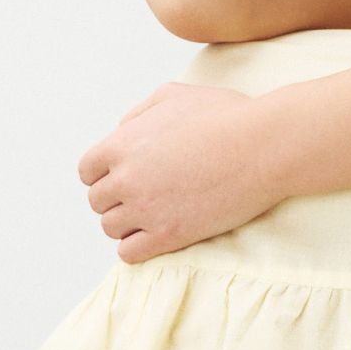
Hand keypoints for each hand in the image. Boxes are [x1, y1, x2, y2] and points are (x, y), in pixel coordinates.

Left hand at [77, 84, 281, 263]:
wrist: (263, 147)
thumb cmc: (225, 116)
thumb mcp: (173, 95)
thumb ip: (138, 113)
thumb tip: (121, 131)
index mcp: (121, 145)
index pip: (87, 171)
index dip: (105, 173)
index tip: (125, 176)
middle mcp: (126, 179)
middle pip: (98, 201)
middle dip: (117, 198)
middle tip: (146, 195)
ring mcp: (146, 210)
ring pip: (111, 228)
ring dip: (127, 223)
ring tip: (154, 215)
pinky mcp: (169, 235)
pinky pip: (129, 253)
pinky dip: (137, 247)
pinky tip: (157, 235)